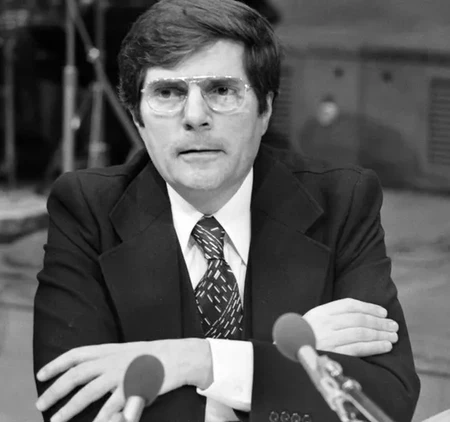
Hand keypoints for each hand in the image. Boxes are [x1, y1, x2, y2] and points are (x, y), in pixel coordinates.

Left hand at [35, 339, 211, 421]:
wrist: (180, 355)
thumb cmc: (155, 355)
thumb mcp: (129, 351)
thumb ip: (110, 359)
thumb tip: (92, 370)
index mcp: (110, 349)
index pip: (77, 354)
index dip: (57, 363)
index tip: (41, 374)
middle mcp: (112, 360)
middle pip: (76, 374)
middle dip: (55, 390)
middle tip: (40, 403)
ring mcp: (122, 374)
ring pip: (88, 392)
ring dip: (69, 408)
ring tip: (55, 420)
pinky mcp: (133, 389)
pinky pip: (111, 408)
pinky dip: (99, 419)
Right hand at [303, 298, 398, 356]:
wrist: (291, 352)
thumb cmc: (306, 337)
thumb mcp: (315, 320)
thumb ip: (334, 316)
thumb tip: (363, 314)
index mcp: (320, 312)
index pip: (349, 305)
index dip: (369, 307)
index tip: (383, 312)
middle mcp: (324, 324)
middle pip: (358, 319)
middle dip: (379, 321)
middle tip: (393, 325)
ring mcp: (328, 339)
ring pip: (361, 333)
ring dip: (380, 334)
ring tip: (393, 335)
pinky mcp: (333, 354)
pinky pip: (358, 348)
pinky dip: (374, 346)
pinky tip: (385, 346)